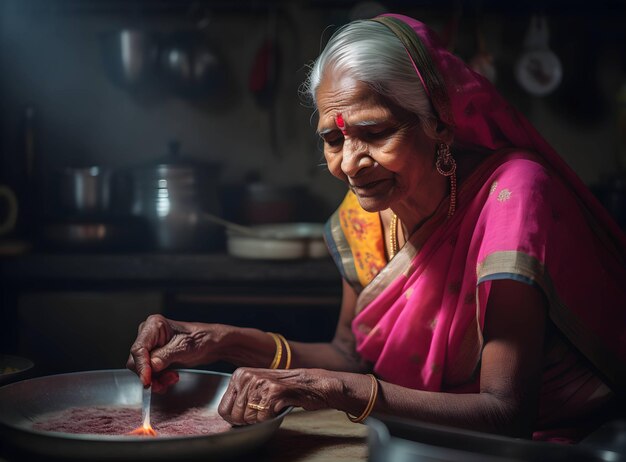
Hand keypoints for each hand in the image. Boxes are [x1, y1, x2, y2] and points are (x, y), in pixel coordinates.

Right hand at [126, 314, 218, 389]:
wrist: (211, 344)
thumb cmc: (201, 339)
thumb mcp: (184, 347)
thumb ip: (165, 356)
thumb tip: (151, 366)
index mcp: (154, 325)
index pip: (138, 349)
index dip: (141, 366)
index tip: (146, 380)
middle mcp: (149, 334)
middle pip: (137, 361)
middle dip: (149, 375)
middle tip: (163, 384)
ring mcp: (151, 346)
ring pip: (142, 369)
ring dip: (156, 379)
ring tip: (172, 379)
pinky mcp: (155, 356)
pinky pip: (149, 372)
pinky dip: (159, 379)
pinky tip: (171, 378)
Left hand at [218, 367, 336, 425]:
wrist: (310, 383)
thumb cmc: (283, 387)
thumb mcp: (256, 385)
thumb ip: (239, 396)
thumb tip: (225, 416)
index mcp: (239, 374)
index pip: (223, 409)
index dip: (236, 418)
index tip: (249, 414)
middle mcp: (247, 376)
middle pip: (235, 416)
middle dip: (249, 420)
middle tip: (264, 410)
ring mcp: (260, 383)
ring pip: (249, 418)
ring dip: (262, 418)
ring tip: (273, 406)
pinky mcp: (273, 392)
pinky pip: (263, 418)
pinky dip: (271, 418)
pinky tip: (279, 406)